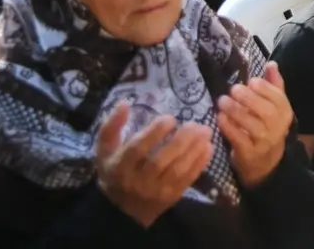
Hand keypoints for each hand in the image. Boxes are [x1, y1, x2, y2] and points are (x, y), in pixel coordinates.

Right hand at [95, 102, 213, 227]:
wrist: (121, 209)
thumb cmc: (114, 171)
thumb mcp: (105, 150)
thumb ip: (111, 127)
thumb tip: (125, 103)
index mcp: (119, 167)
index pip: (137, 149)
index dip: (154, 133)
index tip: (171, 118)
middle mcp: (137, 181)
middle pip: (160, 161)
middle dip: (180, 141)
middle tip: (195, 124)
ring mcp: (156, 191)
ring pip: (177, 171)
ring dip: (194, 150)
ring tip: (206, 132)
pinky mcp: (171, 197)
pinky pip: (187, 180)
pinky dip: (200, 163)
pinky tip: (208, 147)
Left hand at [215, 62, 293, 187]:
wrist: (264, 163)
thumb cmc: (267, 128)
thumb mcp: (274, 107)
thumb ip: (274, 85)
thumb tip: (271, 64)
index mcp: (285, 112)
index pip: (278, 98)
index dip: (264, 88)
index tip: (250, 82)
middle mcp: (277, 127)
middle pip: (264, 110)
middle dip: (247, 98)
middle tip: (232, 90)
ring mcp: (264, 142)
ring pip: (250, 123)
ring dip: (234, 110)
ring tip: (222, 101)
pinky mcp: (249, 153)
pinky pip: (238, 138)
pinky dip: (228, 127)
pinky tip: (220, 118)